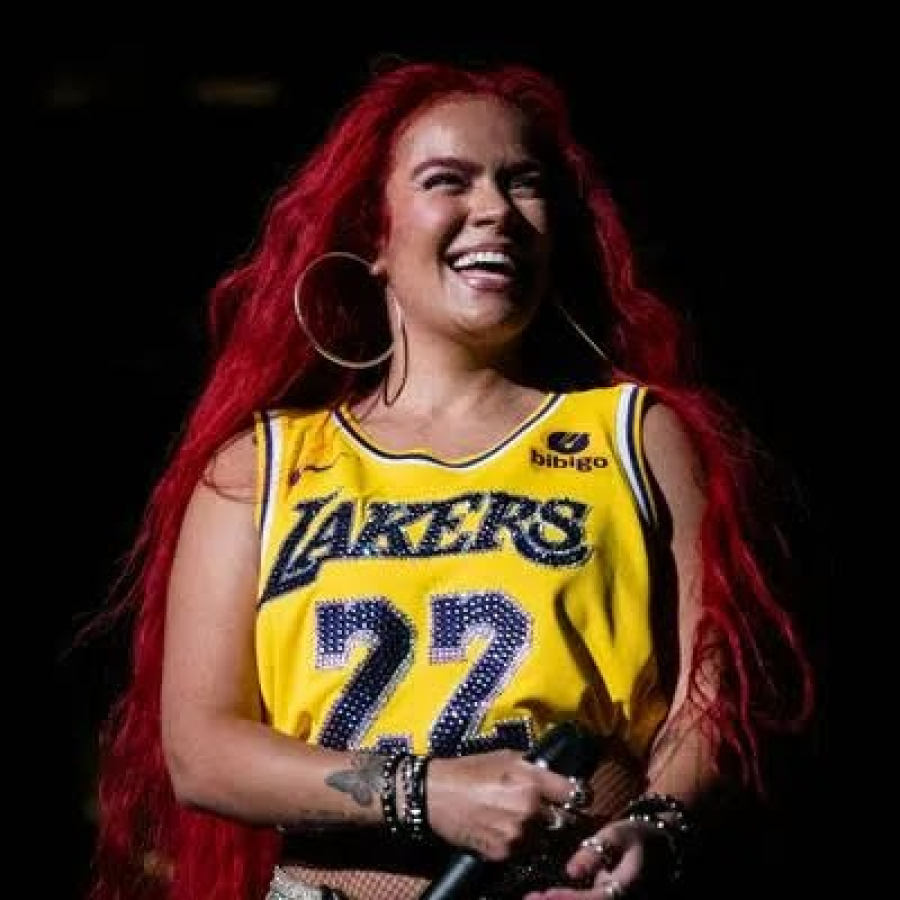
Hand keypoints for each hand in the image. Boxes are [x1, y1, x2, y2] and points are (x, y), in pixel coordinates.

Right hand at [426, 750, 576, 860]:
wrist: (435, 795)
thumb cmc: (469, 770)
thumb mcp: (505, 757)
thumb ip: (534, 768)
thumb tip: (555, 775)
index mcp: (532, 780)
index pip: (577, 793)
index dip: (579, 795)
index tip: (575, 798)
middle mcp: (530, 808)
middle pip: (565, 821)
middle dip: (559, 818)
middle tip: (549, 813)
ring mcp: (518, 834)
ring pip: (545, 839)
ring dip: (539, 834)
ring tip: (521, 822)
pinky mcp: (504, 853)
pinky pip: (524, 852)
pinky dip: (519, 845)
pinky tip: (504, 832)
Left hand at [522, 816, 676, 898]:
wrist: (656, 844)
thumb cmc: (635, 836)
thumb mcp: (618, 834)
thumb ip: (596, 850)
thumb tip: (571, 871)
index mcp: (624, 889)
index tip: (546, 895)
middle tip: (529, 899)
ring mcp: (610, 899)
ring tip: (529, 899)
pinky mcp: (602, 898)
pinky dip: (562, 899)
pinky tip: (542, 897)